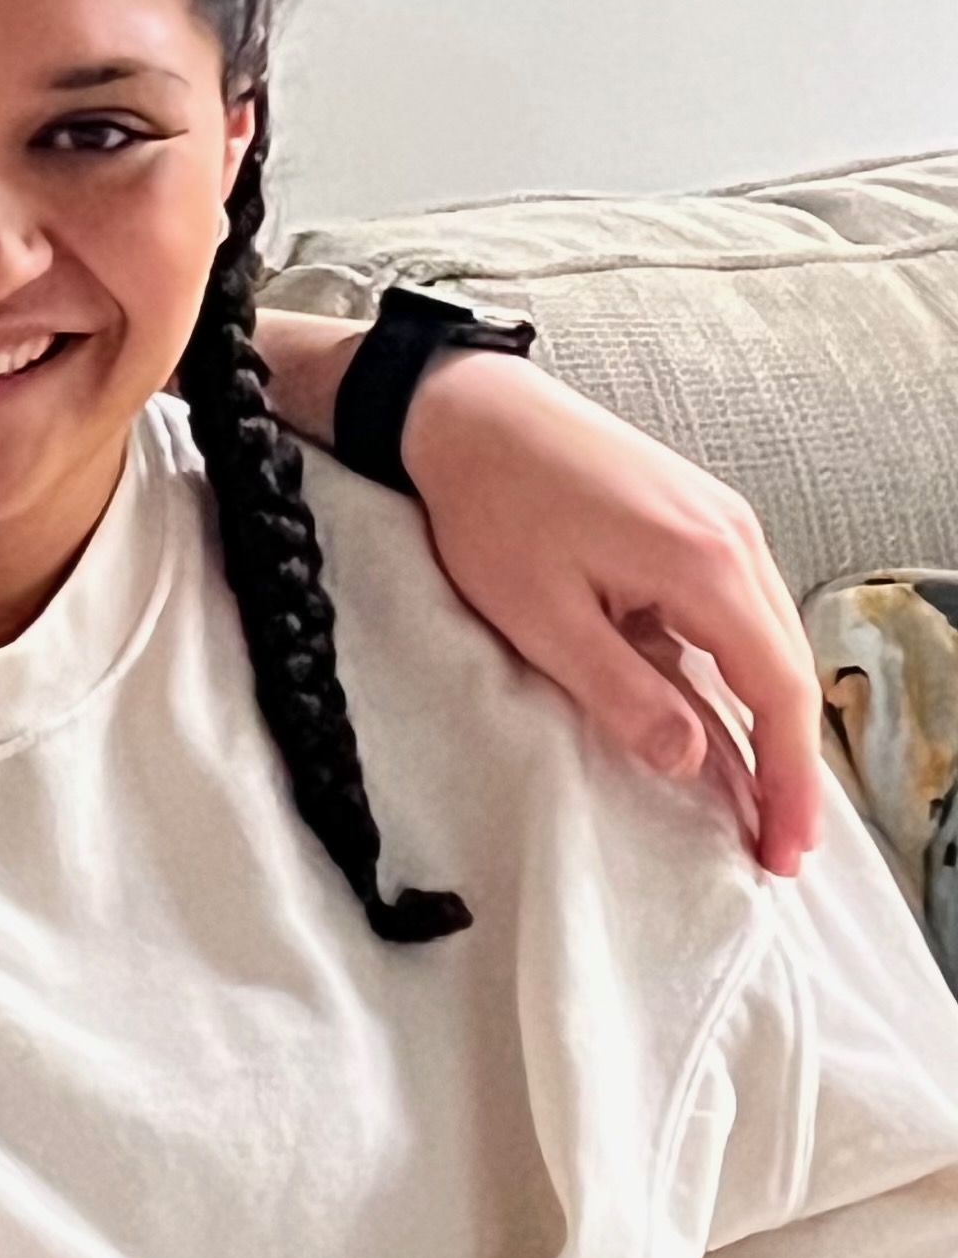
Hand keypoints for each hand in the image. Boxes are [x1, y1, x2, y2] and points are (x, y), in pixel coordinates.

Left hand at [394, 350, 824, 878]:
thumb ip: (621, 692)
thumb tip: (692, 759)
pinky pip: (742, 606)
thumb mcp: (542, 618)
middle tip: (778, 843)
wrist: (469, 410)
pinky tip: (724, 712)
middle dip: (789, 762)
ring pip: (771, 637)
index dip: (789, 779)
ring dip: (769, 716)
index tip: (784, 847)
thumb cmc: (492, 506)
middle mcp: (734, 537)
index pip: (776, 690)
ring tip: (759, 795)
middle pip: (789, 667)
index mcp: (705, 564)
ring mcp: (721, 520)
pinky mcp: (698, 515)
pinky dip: (743, 667)